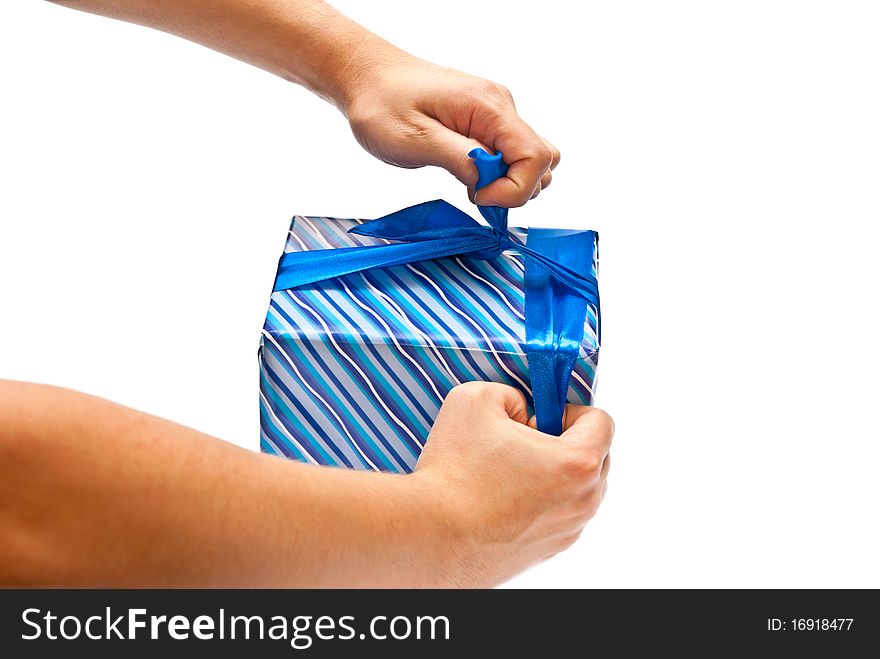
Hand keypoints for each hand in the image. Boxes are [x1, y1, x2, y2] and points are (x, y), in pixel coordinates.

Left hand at [341, 54, 560, 207]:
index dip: (514, 189)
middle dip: (516, 189)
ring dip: (507, 183)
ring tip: (470, 185)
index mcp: (488, 107)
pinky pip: (509, 155)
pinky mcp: (485, 123)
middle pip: (542, 160)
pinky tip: (467, 175)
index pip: (535, 157)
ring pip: (529, 160)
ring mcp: (495, 114)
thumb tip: (489, 180)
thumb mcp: (414, 139)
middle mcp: (500, 107)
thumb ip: (459, 159)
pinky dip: (496, 175)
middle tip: (474, 194)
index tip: (478, 197)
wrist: (367, 77)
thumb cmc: (382, 104)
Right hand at [412, 382, 612, 586]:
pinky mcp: (547, 552)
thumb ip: (510, 393)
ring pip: (577, 489)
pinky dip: (539, 502)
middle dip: (564, 442)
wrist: (431, 536)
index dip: (567, 410)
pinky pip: (557, 515)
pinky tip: (500, 498)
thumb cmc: (454, 470)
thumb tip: (520, 411)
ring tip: (508, 472)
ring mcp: (568, 532)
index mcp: (579, 463)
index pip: (602, 422)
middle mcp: (584, 502)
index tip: (537, 418)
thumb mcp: (477, 398)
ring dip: (553, 473)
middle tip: (521, 442)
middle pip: (595, 456)